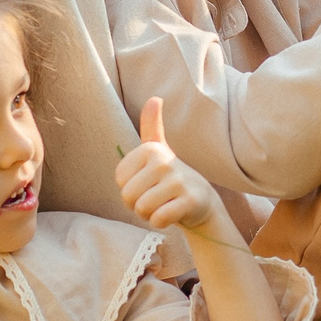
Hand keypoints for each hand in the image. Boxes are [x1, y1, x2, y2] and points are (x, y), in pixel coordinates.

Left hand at [115, 100, 231, 234]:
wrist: (200, 199)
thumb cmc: (169, 176)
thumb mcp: (158, 150)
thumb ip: (151, 126)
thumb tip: (155, 98)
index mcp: (150, 149)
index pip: (120, 181)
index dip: (129, 189)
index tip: (146, 184)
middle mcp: (164, 161)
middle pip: (128, 196)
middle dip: (137, 205)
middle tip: (155, 197)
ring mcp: (178, 181)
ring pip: (142, 209)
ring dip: (149, 214)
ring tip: (163, 204)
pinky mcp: (189, 201)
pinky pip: (159, 219)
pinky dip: (161, 222)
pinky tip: (172, 213)